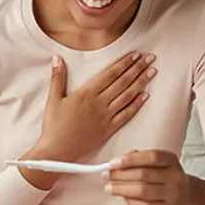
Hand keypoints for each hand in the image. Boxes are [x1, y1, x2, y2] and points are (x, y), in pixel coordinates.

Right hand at [33, 51, 155, 162]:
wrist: (58, 151)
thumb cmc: (54, 126)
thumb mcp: (53, 99)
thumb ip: (57, 77)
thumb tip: (56, 58)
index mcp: (86, 94)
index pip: (110, 74)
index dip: (124, 63)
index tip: (135, 54)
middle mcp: (99, 103)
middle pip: (122, 82)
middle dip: (137, 68)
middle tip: (149, 58)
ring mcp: (106, 117)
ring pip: (127, 96)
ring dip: (141, 83)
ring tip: (152, 72)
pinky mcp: (109, 129)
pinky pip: (126, 115)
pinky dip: (137, 105)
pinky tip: (145, 96)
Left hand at [103, 150, 189, 204]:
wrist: (187, 196)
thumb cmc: (165, 177)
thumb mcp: (158, 163)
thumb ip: (140, 158)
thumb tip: (119, 161)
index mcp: (172, 161)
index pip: (151, 157)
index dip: (130, 159)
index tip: (113, 162)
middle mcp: (175, 178)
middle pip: (144, 175)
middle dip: (120, 175)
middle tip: (106, 175)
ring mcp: (173, 195)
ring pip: (143, 192)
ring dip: (122, 189)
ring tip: (109, 188)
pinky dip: (131, 201)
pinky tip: (124, 197)